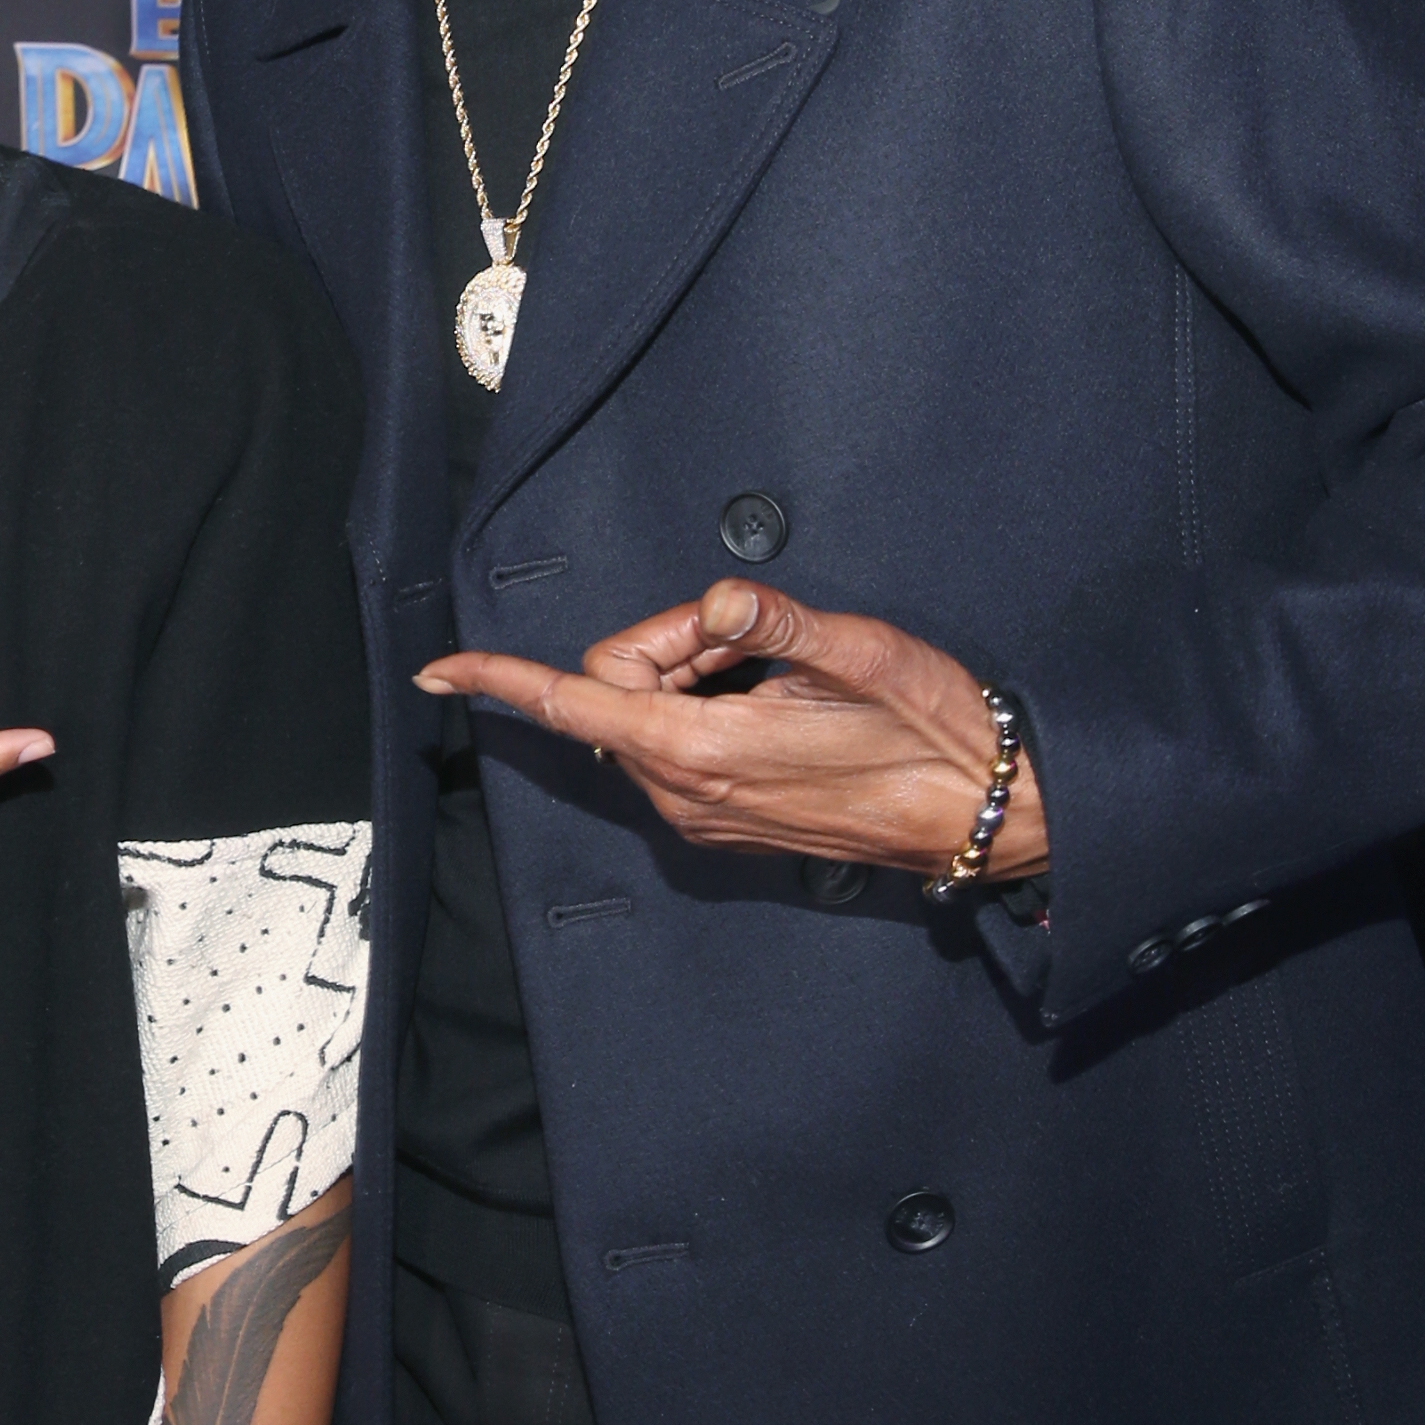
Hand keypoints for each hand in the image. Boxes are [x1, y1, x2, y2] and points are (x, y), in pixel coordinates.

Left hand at [417, 579, 1045, 881]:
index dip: (502, 680)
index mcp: (701, 751)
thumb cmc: (929, 734)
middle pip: (615, 695)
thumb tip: (719, 602)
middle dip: (666, 649)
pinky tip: (776, 705)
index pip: (575, 703)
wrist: (981, 814)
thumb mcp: (858, 652)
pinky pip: (680, 750)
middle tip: (750, 640)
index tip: (444, 668)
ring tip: (778, 678)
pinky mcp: (729, 823)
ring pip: (649, 721)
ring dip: (691, 681)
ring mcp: (706, 815)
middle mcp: (689, 794)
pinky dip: (707, 712)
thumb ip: (772, 620)